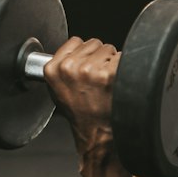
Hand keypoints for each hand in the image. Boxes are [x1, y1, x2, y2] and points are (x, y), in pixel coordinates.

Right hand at [43, 37, 120, 151]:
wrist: (97, 135)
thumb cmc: (82, 115)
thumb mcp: (58, 90)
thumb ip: (61, 67)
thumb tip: (74, 49)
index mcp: (53, 70)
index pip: (75, 42)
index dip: (84, 54)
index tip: (86, 69)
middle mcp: (70, 68)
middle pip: (94, 43)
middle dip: (98, 58)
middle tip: (97, 81)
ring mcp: (91, 71)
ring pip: (109, 49)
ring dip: (111, 63)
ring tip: (106, 84)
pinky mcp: (110, 74)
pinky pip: (123, 57)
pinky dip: (124, 68)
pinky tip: (116, 84)